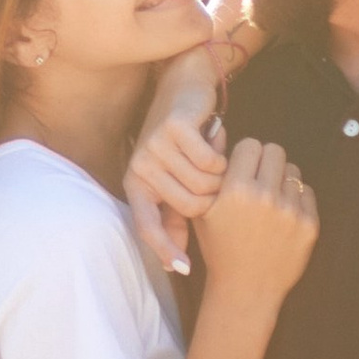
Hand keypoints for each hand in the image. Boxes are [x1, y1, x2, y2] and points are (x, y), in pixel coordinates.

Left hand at [126, 70, 225, 273]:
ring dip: (220, 176)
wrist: (184, 89)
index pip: (147, 226)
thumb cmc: (182, 141)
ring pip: (204, 186)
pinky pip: (211, 162)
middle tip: (219, 181)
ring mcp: (155, 146)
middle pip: (190, 207)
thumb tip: (176, 265)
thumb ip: (176, 218)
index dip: (165, 249)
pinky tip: (217, 143)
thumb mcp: (175, 180)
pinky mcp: (173, 128)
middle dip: (212, 200)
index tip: (183, 269)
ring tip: (215, 160)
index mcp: (137, 184)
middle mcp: (140, 166)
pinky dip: (222, 157)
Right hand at [195, 136, 317, 305]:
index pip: (250, 145)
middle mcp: (265, 196)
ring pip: (292, 171)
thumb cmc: (220, 248)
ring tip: (270, 201)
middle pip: (275, 151)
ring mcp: (290, 211)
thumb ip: (211, 176)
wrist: (246, 288)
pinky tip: (282, 215)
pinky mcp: (309, 225)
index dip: (245, 156)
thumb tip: (220, 137)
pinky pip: (307, 193)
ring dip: (281, 180)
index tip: (243, 169)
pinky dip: (296, 199)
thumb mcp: (202, 211)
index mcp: (235, 190)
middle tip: (259, 179)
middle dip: (265, 162)